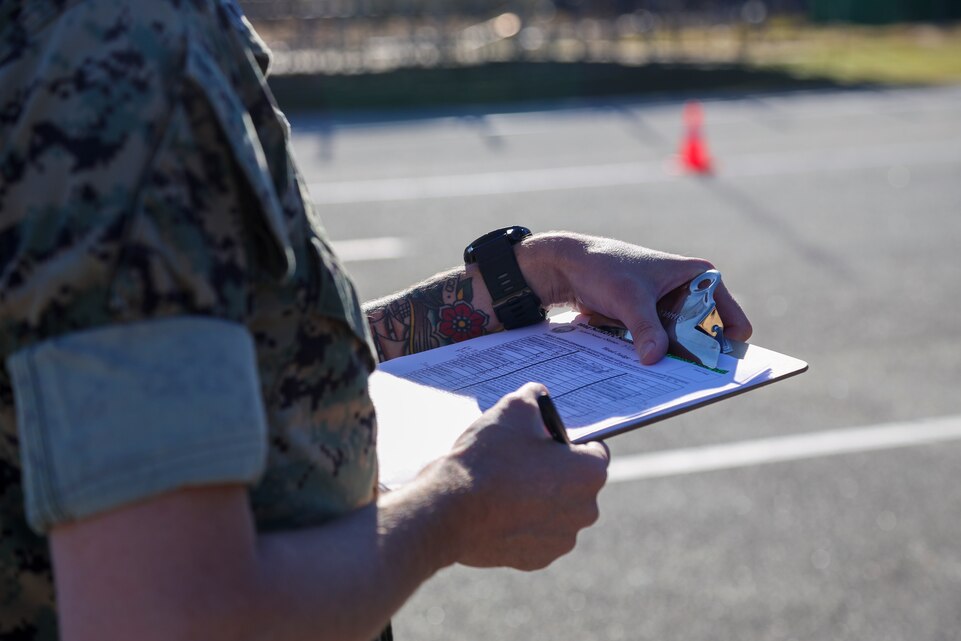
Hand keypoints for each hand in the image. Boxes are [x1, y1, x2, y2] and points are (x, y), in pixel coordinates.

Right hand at [422, 383, 608, 570]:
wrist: (449, 510)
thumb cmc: (487, 458)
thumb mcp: (513, 408)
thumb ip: (534, 398)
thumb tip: (538, 396)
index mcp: (590, 473)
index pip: (593, 448)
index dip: (567, 439)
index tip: (544, 438)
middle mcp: (585, 510)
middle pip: (576, 481)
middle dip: (555, 469)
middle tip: (521, 458)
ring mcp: (561, 539)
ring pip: (556, 509)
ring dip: (540, 497)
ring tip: (505, 484)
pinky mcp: (537, 560)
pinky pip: (536, 533)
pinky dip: (523, 522)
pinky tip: (498, 509)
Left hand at [519, 232, 752, 363]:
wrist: (568, 267)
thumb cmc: (603, 267)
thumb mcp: (628, 298)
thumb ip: (645, 328)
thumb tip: (655, 360)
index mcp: (699, 276)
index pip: (731, 317)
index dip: (725, 344)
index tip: (713, 369)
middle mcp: (690, 291)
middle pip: (705, 336)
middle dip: (695, 357)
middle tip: (685, 380)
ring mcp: (669, 308)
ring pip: (680, 343)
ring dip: (672, 358)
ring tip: (662, 378)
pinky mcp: (650, 320)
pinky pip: (658, 344)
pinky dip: (652, 355)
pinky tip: (642, 368)